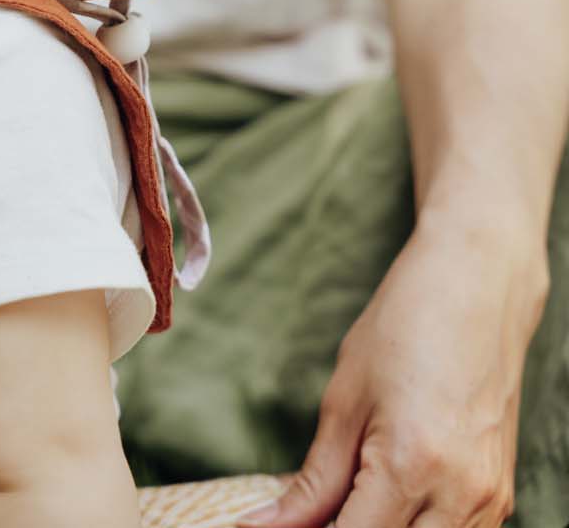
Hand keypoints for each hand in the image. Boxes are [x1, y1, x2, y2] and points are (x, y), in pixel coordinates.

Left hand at [238, 219, 546, 527]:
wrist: (477, 283)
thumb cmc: (405, 324)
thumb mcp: (344, 400)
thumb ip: (312, 483)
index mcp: (410, 467)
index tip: (284, 525)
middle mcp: (459, 496)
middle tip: (320, 508)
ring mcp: (488, 499)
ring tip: (356, 493)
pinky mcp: (501, 494)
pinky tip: (392, 493)